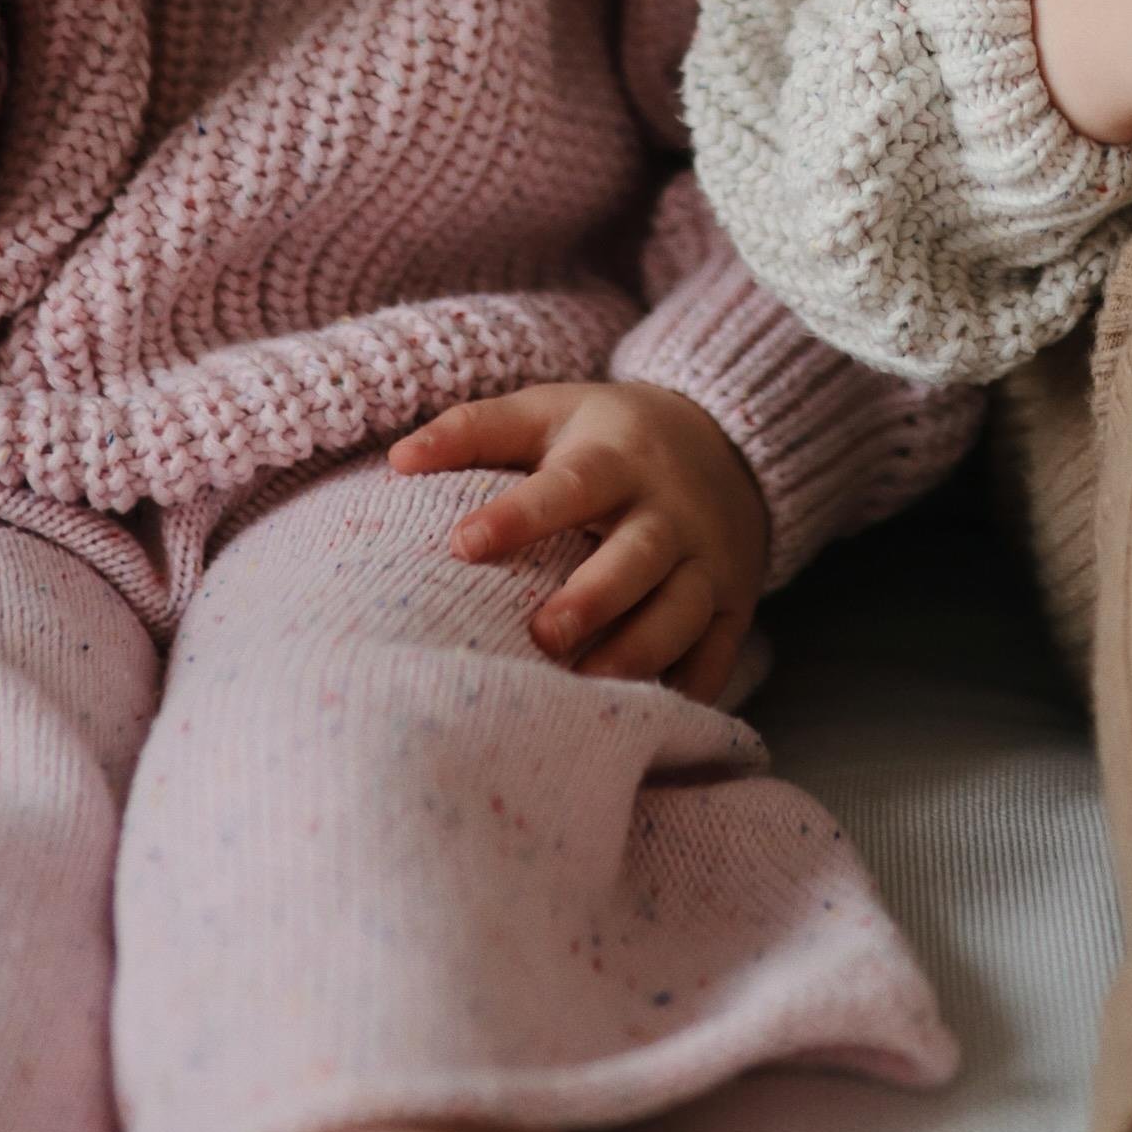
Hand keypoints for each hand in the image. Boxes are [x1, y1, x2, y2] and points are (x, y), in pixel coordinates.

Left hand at [387, 380, 771, 699]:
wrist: (729, 443)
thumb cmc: (610, 436)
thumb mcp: (549, 411)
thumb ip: (475, 430)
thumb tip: (398, 459)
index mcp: (619, 458)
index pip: (572, 485)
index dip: (520, 515)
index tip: (463, 543)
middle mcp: (670, 512)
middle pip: (639, 558)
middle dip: (594, 599)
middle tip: (541, 636)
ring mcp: (709, 563)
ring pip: (681, 613)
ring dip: (638, 653)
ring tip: (585, 688)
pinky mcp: (733, 608)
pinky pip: (716, 657)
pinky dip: (687, 692)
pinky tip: (643, 721)